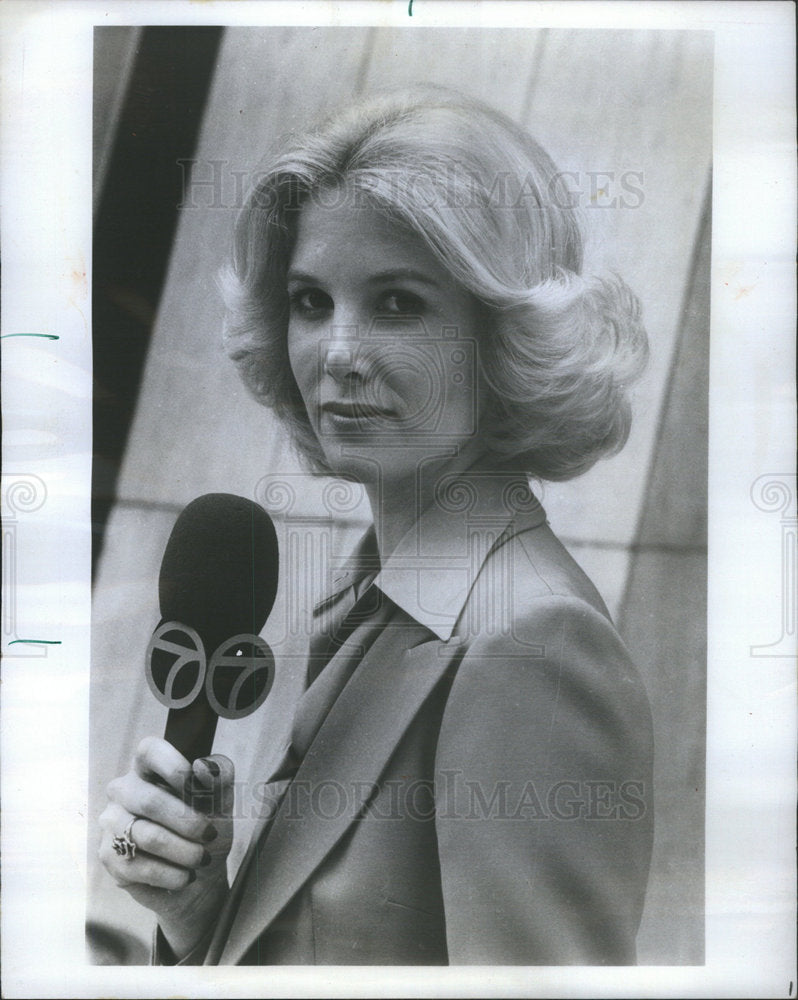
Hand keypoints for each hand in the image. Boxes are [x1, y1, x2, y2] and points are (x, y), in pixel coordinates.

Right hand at [99, 737, 234, 959]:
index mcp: (150, 768)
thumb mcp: (223, 801)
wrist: (201, 876)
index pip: (149, 750)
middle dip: (188, 822)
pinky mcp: (109, 856)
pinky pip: (139, 866)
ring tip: (203, 859)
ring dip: (184, 852)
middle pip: (150, 801)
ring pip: (147, 837)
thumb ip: (219, 777)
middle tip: (210, 834)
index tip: (196, 786)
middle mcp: (124, 790)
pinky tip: (186, 876)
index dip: (173, 765)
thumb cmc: (208, 829)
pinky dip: (171, 874)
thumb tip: (203, 766)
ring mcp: (112, 823)